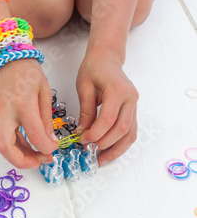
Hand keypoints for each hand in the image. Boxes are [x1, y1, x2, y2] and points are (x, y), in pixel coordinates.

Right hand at [0, 58, 58, 168]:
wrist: (5, 60)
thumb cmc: (27, 72)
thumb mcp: (44, 92)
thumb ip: (47, 119)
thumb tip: (51, 142)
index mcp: (22, 104)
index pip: (34, 136)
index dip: (46, 148)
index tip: (54, 148)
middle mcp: (6, 112)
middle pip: (5, 147)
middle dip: (22, 161)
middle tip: (39, 163)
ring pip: (3, 145)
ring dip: (20, 156)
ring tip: (39, 156)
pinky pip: (5, 138)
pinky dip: (17, 146)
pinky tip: (31, 146)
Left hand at [76, 49, 138, 164]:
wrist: (107, 58)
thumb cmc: (94, 68)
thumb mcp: (84, 87)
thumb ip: (85, 111)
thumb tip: (82, 133)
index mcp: (117, 90)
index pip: (108, 119)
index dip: (96, 133)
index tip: (82, 140)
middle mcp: (131, 98)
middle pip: (121, 129)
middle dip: (104, 143)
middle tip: (89, 150)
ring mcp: (135, 105)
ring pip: (130, 134)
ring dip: (116, 149)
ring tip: (101, 160)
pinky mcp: (133, 111)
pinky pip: (130, 132)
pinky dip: (121, 144)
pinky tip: (109, 152)